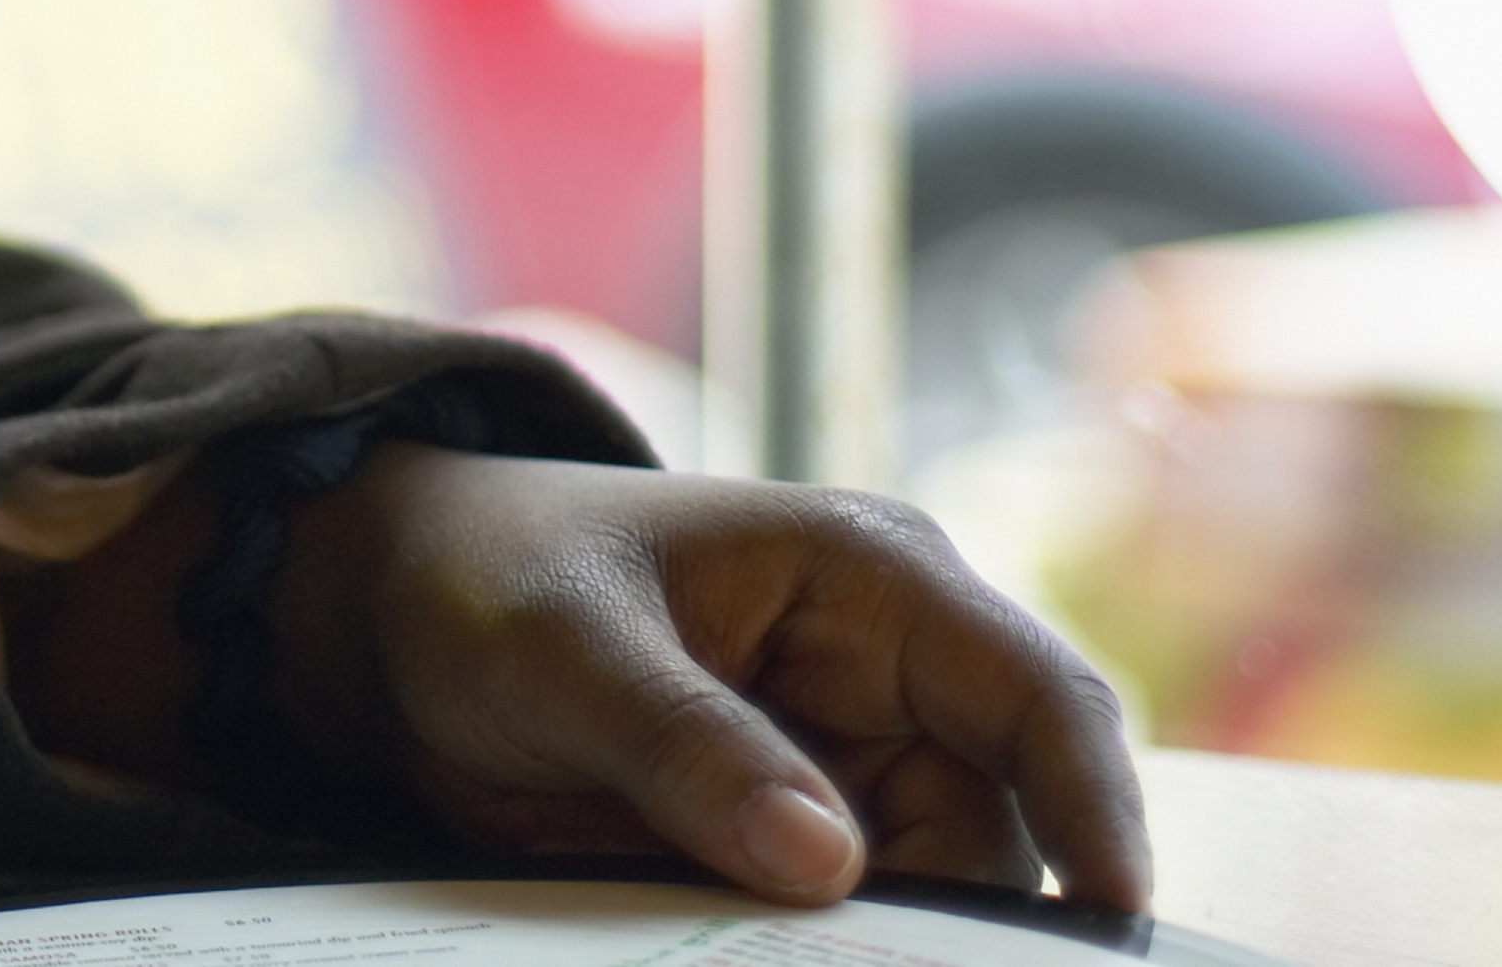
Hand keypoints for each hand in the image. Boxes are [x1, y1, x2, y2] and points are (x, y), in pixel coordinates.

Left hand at [285, 450, 1146, 907]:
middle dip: (972, 923)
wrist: (390, 615)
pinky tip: (766, 962)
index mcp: (871, 574)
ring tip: (773, 950)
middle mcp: (891, 669)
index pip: (1038, 695)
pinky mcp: (793, 832)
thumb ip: (684, 743)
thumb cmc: (486, 580)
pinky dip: (828, 956)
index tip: (1111, 920)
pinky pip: (852, 919)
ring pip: (934, 891)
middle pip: (1003, 827)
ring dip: (888, 946)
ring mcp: (848, 758)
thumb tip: (827, 861)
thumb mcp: (564, 651)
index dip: (1097, 809)